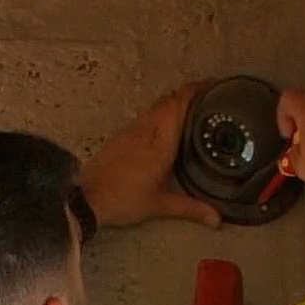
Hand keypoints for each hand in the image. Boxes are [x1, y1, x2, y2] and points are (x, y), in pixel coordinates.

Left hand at [79, 82, 222, 228]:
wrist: (87, 199)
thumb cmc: (123, 199)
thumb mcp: (160, 205)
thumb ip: (190, 208)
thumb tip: (217, 219)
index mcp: (159, 142)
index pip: (178, 104)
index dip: (196, 91)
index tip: (213, 85)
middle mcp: (145, 130)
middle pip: (168, 100)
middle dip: (189, 94)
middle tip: (209, 96)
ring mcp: (130, 131)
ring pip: (155, 107)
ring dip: (173, 103)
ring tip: (191, 109)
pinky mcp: (121, 137)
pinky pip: (145, 117)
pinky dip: (160, 114)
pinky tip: (165, 127)